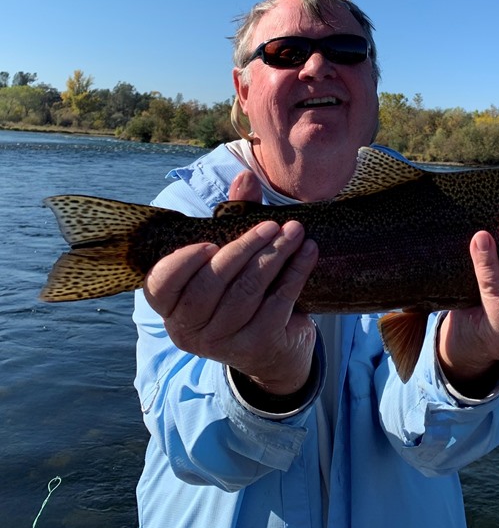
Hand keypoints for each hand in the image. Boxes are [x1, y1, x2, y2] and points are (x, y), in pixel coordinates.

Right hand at [143, 169, 319, 395]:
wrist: (275, 349)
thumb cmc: (243, 290)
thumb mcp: (233, 253)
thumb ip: (233, 216)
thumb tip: (245, 177)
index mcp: (171, 305)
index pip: (161, 284)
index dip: (182, 263)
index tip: (210, 242)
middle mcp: (189, 327)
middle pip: (209, 285)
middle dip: (243, 249)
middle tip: (272, 225)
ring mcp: (222, 342)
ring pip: (246, 292)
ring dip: (274, 256)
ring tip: (295, 231)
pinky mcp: (256, 346)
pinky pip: (277, 303)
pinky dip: (295, 273)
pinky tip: (308, 252)